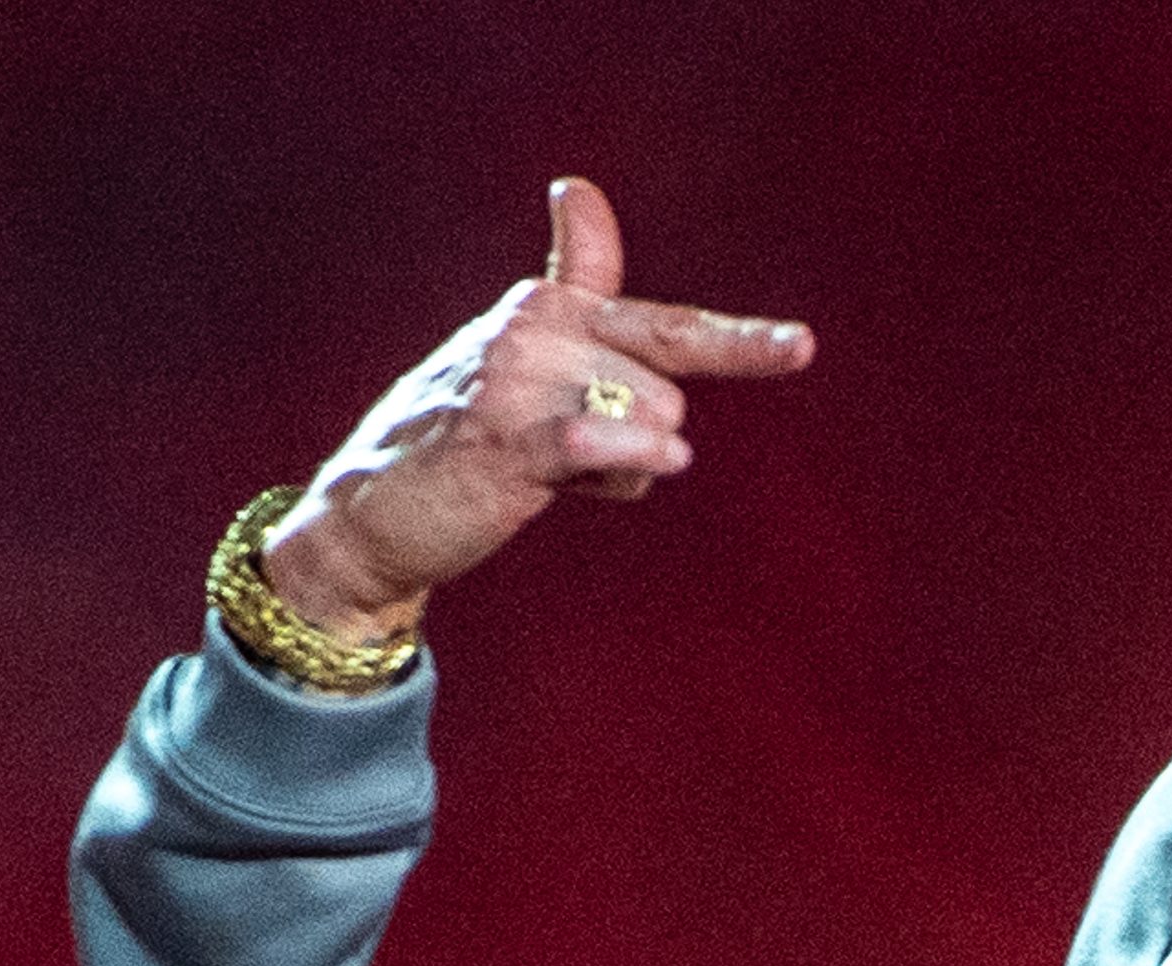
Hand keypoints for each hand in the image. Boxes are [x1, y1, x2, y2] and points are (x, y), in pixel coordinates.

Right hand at [263, 178, 813, 641]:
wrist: (369, 515)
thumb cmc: (461, 449)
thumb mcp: (529, 382)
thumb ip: (584, 329)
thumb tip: (601, 243)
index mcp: (547, 309)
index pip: (660, 319)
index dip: (737, 338)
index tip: (802, 347)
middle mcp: (533, 327)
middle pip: (667, 387)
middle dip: (644, 437)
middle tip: (575, 466)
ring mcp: (514, 381)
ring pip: (644, 417)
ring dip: (621, 471)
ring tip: (550, 479)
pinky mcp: (499, 441)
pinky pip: (588, 436)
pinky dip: (627, 449)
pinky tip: (662, 458)